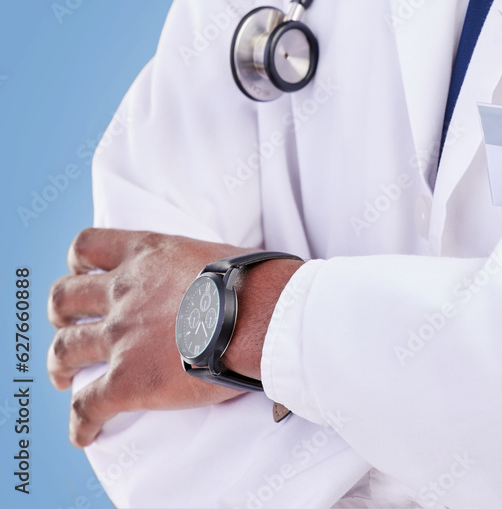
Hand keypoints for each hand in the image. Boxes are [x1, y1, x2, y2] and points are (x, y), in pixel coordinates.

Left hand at [46, 228, 301, 446]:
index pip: (89, 247)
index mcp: (148, 256)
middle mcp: (125, 291)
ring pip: (64, 350)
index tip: (84, 274)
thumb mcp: (222, 255)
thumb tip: (225, 282)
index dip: (79, 264)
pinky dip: (82, 423)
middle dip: (62, 315)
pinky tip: (86, 434)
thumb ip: (202, 267)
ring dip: (59, 365)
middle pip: (66, 298)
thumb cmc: (259, 285)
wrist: (262, 316)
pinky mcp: (127, 380)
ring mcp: (121, 336)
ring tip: (64, 378)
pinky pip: (87, 407)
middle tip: (68, 328)